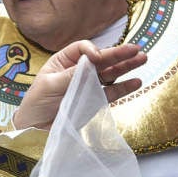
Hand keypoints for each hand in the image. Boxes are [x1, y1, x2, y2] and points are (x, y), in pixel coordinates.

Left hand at [12, 41, 145, 129]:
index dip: (92, 50)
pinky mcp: (94, 100)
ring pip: (110, 73)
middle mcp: (78, 69)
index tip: (97, 58)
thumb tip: (91, 63)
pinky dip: (124, 87)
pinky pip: (111, 92)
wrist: (34, 127)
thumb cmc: (36, 102)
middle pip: (101, 58)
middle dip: (118, 54)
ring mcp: (88, 84)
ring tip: (142, 59)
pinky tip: (136, 82)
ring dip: (126, 67)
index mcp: (64, 60)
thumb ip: (70, 75)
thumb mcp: (49, 86)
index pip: (82, 48)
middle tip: (136, 49)